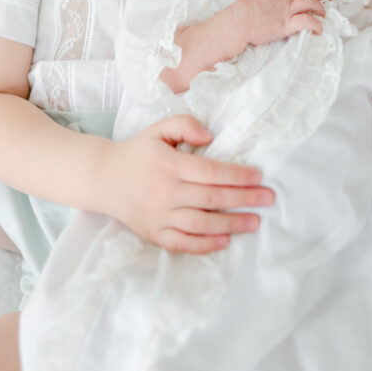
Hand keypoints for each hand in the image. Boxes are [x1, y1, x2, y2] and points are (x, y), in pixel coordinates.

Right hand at [95, 114, 274, 253]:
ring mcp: (158, 216)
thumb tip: (210, 137)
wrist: (102, 178)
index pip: (209, 172)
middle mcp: (164, 192)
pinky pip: (182, 244)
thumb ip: (185, 124)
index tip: (259, 177)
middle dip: (243, 199)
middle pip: (211, 198)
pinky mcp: (152, 233)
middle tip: (268, 199)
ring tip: (254, 222)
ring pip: (200, 224)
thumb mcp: (158, 129)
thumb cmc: (137, 151)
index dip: (236, 175)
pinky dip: (204, 246)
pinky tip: (224, 241)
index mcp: (168, 165)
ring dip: (231, 225)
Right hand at [237, 0, 324, 44]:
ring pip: (310, 3)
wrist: (238, 22)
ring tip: (322, 15)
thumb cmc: (240, 12)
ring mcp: (286, 11)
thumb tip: (261, 0)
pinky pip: (307, 21)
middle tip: (312, 7)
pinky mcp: (287, 25)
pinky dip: (316, 25)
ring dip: (318, 8)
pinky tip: (318, 30)